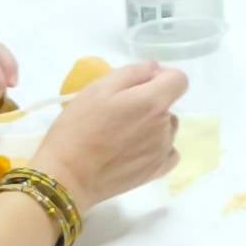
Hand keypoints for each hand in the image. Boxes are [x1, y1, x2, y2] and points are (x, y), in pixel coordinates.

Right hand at [32, 62, 189, 205]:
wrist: (67, 176)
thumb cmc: (78, 129)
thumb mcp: (97, 89)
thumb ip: (132, 73)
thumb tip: (155, 69)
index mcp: (152, 103)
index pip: (178, 79)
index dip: (161, 77)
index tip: (140, 84)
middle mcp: (164, 126)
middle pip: (168, 105)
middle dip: (149, 103)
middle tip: (117, 113)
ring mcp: (162, 151)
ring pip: (167, 128)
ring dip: (152, 125)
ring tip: (121, 135)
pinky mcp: (156, 172)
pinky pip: (169, 152)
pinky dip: (158, 148)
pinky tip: (135, 150)